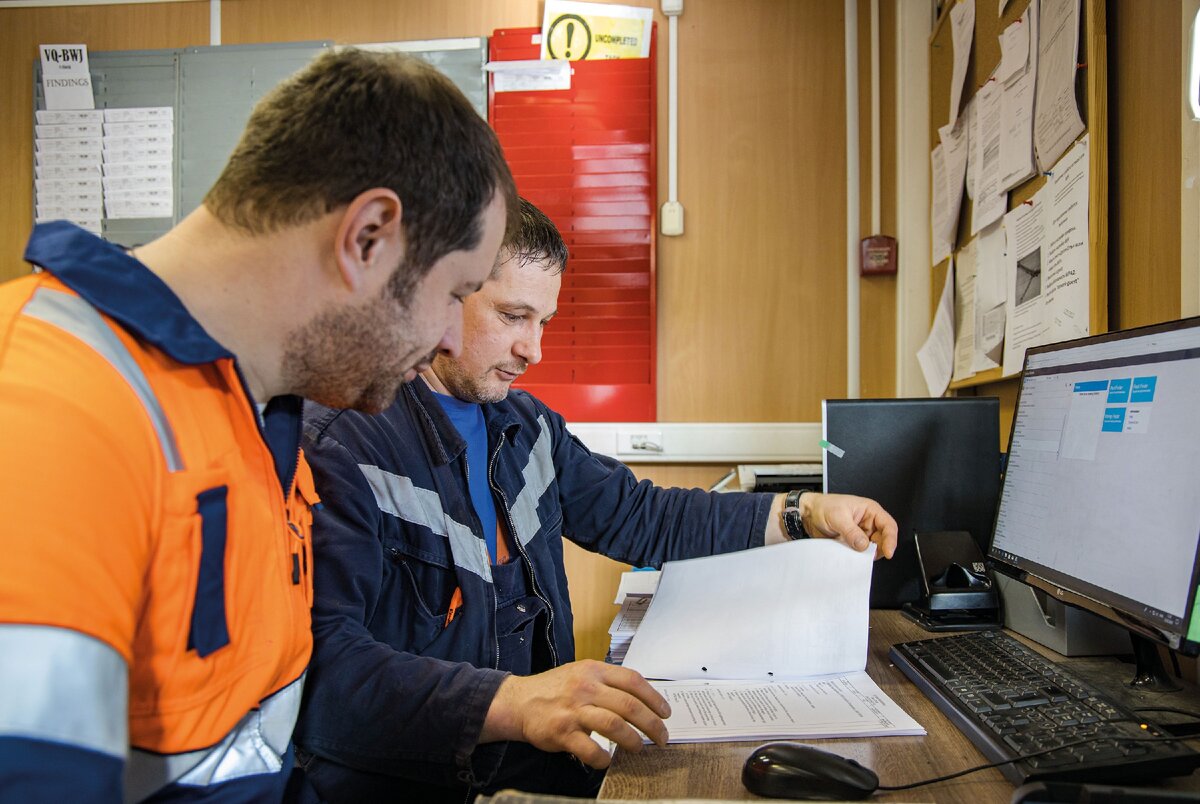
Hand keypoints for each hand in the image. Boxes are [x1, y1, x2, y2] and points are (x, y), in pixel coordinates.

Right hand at [480, 660, 670, 768]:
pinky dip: (603, 758)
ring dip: (633, 740)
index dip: (654, 698)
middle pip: (629, 705)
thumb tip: (643, 699)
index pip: (633, 681)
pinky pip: (590, 749)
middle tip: (661, 737)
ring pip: (614, 725)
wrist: (519, 701)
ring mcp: (573, 710)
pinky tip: (607, 760)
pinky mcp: (562, 732)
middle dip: (652, 724)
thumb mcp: (582, 673)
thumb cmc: (555, 689)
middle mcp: (585, 687)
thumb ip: (608, 682)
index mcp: (594, 670)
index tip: (665, 713)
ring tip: (639, 748)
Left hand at [802, 492, 897, 558]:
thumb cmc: (823, 507)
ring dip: (867, 554)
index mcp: (870, 510)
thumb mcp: (838, 517)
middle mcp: (868, 522)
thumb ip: (851, 532)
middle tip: (868, 556)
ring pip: (872, 548)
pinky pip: (860, 552)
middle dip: (878, 549)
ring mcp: (861, 533)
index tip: (888, 552)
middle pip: (883, 540)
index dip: (891, 540)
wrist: (808, 514)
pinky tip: (851, 557)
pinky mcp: (853, 542)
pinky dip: (858, 556)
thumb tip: (864, 545)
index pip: (888, 526)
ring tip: (857, 555)